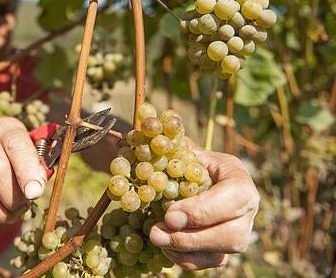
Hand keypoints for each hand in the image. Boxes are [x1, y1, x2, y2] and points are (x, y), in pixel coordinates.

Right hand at [0, 117, 46, 229]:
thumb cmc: (5, 151)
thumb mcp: (23, 148)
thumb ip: (34, 165)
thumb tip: (38, 188)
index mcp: (6, 127)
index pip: (17, 147)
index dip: (28, 172)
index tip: (35, 193)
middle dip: (12, 199)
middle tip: (21, 209)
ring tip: (8, 217)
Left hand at [149, 145, 259, 269]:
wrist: (194, 177)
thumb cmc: (190, 161)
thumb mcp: (187, 150)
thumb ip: (177, 148)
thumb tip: (156, 141)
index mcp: (240, 179)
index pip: (235, 197)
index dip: (203, 210)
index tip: (170, 214)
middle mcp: (247, 210)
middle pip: (233, 235)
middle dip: (192, 237)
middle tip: (157, 233)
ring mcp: (240, 232)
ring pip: (222, 254)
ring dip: (185, 250)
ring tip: (156, 238)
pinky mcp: (225, 250)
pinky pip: (209, 263)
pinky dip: (184, 259)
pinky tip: (165, 247)